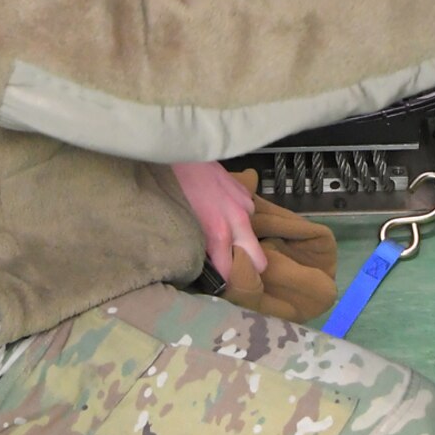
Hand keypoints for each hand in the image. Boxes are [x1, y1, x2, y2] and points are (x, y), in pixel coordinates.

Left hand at [169, 161, 267, 282]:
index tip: (218, 286)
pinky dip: (238, 216)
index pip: (230, 272)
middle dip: (247, 268)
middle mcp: (237, 221)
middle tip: (230, 268)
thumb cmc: (174, 185)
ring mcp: (244, 204)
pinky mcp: (244, 190)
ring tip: (223, 235)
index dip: (225, 283)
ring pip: (253, 234)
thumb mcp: (180, 221)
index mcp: (218, 233)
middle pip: (259, 261)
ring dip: (241, 238)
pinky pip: (248, 211)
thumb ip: (195, 244)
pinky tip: (223, 211)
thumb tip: (199, 263)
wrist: (182, 148)